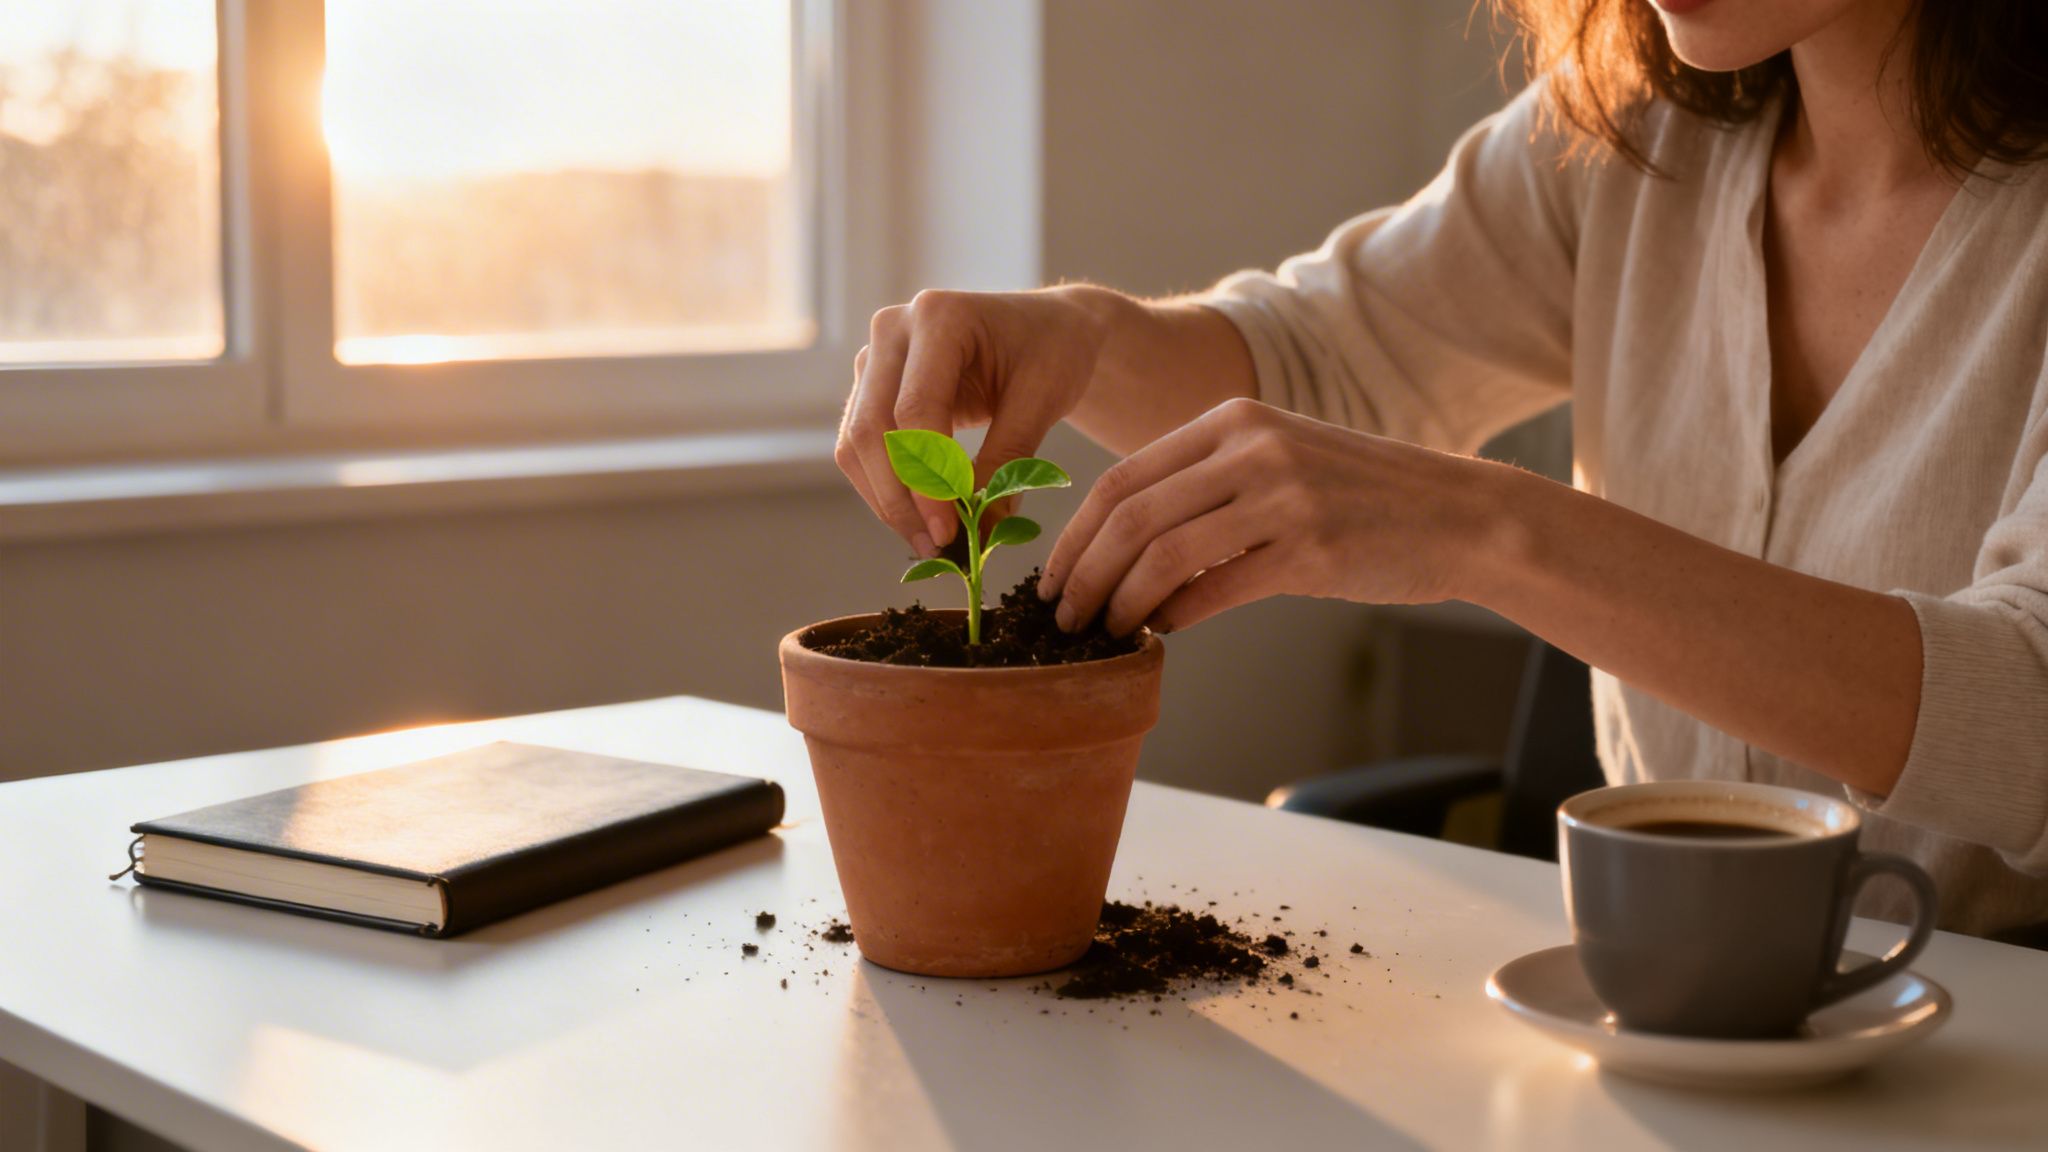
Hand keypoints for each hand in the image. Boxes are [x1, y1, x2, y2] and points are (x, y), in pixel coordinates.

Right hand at [837, 288, 1111, 555]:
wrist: (1047, 329)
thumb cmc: (1051, 352)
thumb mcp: (1042, 401)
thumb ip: (1008, 461)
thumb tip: (980, 530)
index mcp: (939, 317)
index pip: (915, 409)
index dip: (926, 478)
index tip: (949, 531)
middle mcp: (893, 330)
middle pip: (872, 427)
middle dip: (900, 498)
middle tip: (937, 547)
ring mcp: (875, 357)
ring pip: (856, 443)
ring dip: (887, 500)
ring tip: (930, 543)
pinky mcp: (871, 386)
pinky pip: (862, 447)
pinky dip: (886, 488)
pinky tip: (920, 521)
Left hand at [1039, 398, 1502, 634]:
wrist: (1460, 515)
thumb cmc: (1361, 498)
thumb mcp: (1280, 460)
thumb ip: (1207, 485)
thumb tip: (1125, 548)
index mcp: (1233, 419)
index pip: (1123, 477)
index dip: (1074, 535)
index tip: (1052, 577)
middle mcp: (1251, 448)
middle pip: (1130, 516)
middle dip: (1081, 575)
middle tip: (1060, 619)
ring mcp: (1282, 497)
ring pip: (1161, 556)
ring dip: (1118, 604)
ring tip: (1102, 634)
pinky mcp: (1309, 550)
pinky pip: (1213, 591)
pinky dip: (1173, 618)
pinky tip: (1161, 634)